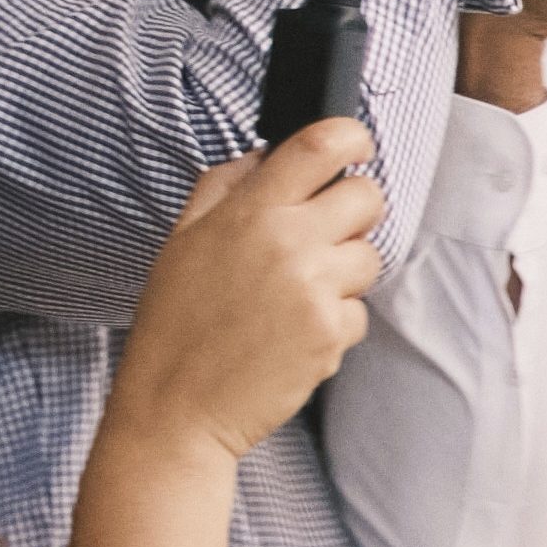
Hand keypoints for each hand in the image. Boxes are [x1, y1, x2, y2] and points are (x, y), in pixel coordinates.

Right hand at [121, 115, 388, 456]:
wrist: (176, 408)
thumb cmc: (175, 325)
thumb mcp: (182, 239)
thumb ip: (224, 187)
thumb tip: (265, 154)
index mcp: (249, 210)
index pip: (321, 145)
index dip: (351, 138)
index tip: (356, 146)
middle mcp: (288, 241)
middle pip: (367, 197)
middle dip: (353, 212)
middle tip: (323, 237)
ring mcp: (314, 288)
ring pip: (371, 257)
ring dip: (345, 272)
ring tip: (297, 295)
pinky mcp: (331, 333)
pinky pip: (359, 312)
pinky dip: (335, 322)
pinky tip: (293, 334)